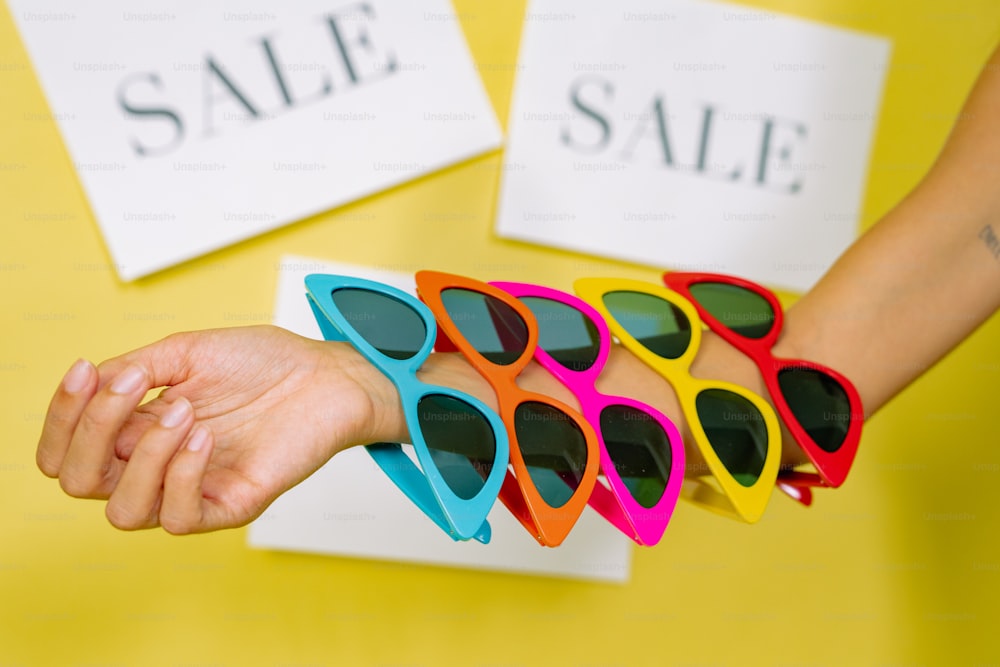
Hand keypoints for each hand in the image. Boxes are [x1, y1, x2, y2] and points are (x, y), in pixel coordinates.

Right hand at [36, 326, 401, 533]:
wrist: (327, 375)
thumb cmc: (265, 363)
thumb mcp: (188, 351)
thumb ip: (134, 369)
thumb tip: (91, 384)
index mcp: (138, 429)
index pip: (67, 448)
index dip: (62, 415)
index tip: (86, 369)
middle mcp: (157, 464)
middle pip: (79, 482)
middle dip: (90, 432)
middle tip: (134, 389)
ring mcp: (193, 488)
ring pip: (123, 511)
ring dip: (143, 455)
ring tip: (185, 411)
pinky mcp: (230, 504)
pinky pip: (181, 517)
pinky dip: (183, 474)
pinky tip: (205, 436)